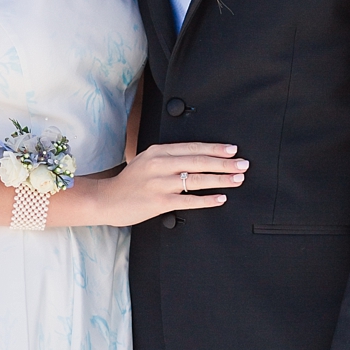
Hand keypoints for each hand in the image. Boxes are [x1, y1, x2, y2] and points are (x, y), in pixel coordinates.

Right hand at [91, 142, 246, 226]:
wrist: (107, 200)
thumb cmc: (129, 182)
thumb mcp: (146, 160)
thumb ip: (168, 157)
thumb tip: (198, 157)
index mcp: (158, 152)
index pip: (193, 147)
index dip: (215, 149)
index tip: (232, 150)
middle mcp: (159, 165)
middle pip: (198, 161)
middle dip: (224, 163)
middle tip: (242, 164)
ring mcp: (159, 184)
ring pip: (196, 179)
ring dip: (220, 179)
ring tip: (237, 180)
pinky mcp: (159, 202)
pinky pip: (188, 200)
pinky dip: (206, 199)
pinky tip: (220, 199)